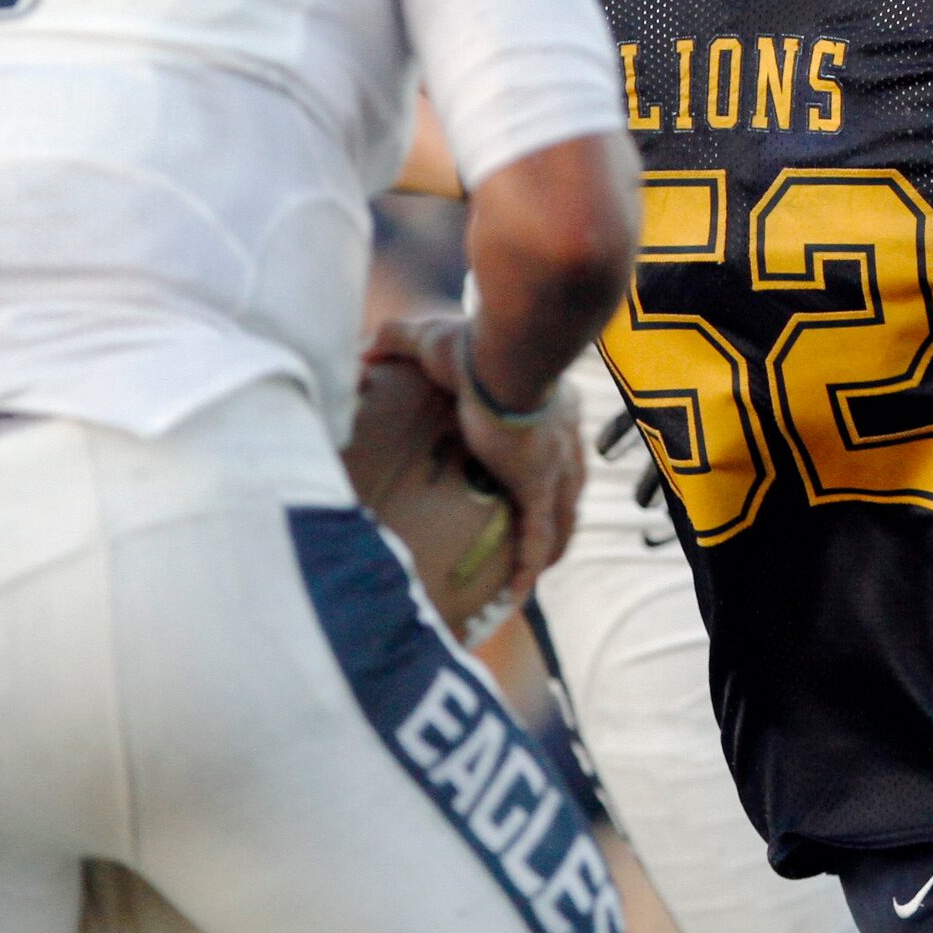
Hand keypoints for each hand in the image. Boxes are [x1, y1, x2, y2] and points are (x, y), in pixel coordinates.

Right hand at [365, 315, 583, 599]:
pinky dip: (528, 566)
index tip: (529, 477)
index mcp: (547, 401)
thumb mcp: (430, 336)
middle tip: (535, 540)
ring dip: (549, 547)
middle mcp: (562, 436)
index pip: (553, 440)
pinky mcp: (537, 484)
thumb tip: (364, 350)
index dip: (545, 462)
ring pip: (562, 517)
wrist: (503, 350)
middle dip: (556, 514)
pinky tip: (517, 596)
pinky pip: (538, 536)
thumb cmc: (472, 341)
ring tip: (530, 574)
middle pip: (568, 485)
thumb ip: (397, 340)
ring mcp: (555, 463)